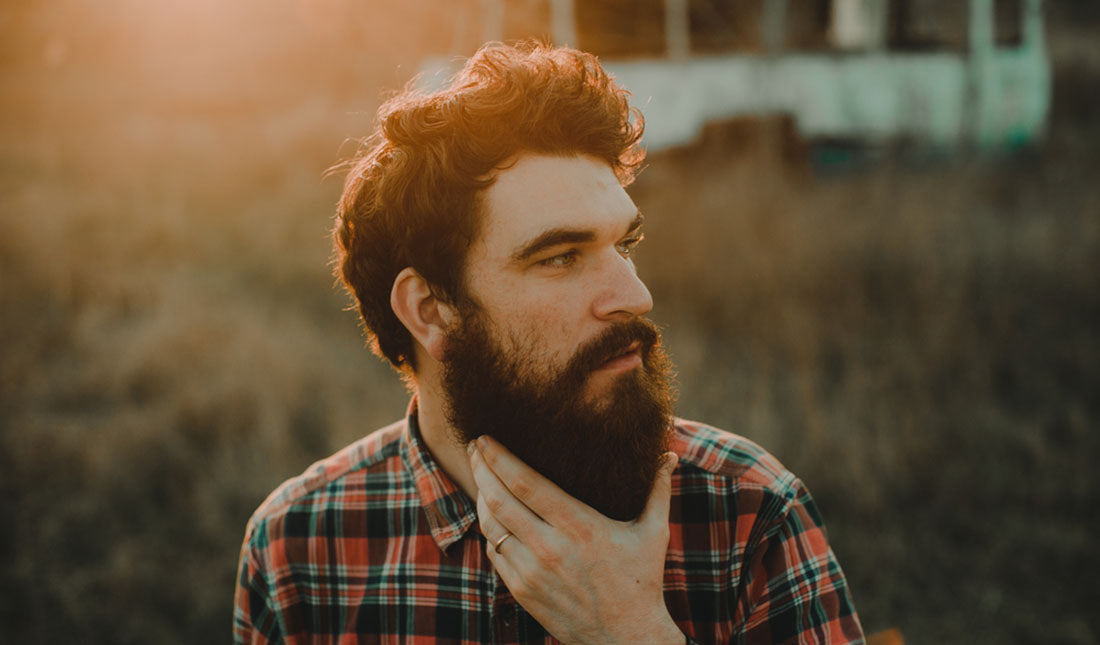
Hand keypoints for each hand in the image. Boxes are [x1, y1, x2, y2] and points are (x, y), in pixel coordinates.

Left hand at [467, 435, 682, 644]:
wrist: (625, 639)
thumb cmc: (641, 582)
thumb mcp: (653, 533)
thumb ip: (657, 490)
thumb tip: (668, 455)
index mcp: (579, 527)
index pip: (526, 483)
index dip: (499, 458)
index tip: (485, 438)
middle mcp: (549, 548)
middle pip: (499, 499)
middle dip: (481, 468)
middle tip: (473, 446)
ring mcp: (531, 571)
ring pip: (490, 525)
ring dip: (480, 495)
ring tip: (480, 474)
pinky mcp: (521, 590)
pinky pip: (494, 551)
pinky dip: (489, 528)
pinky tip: (492, 513)